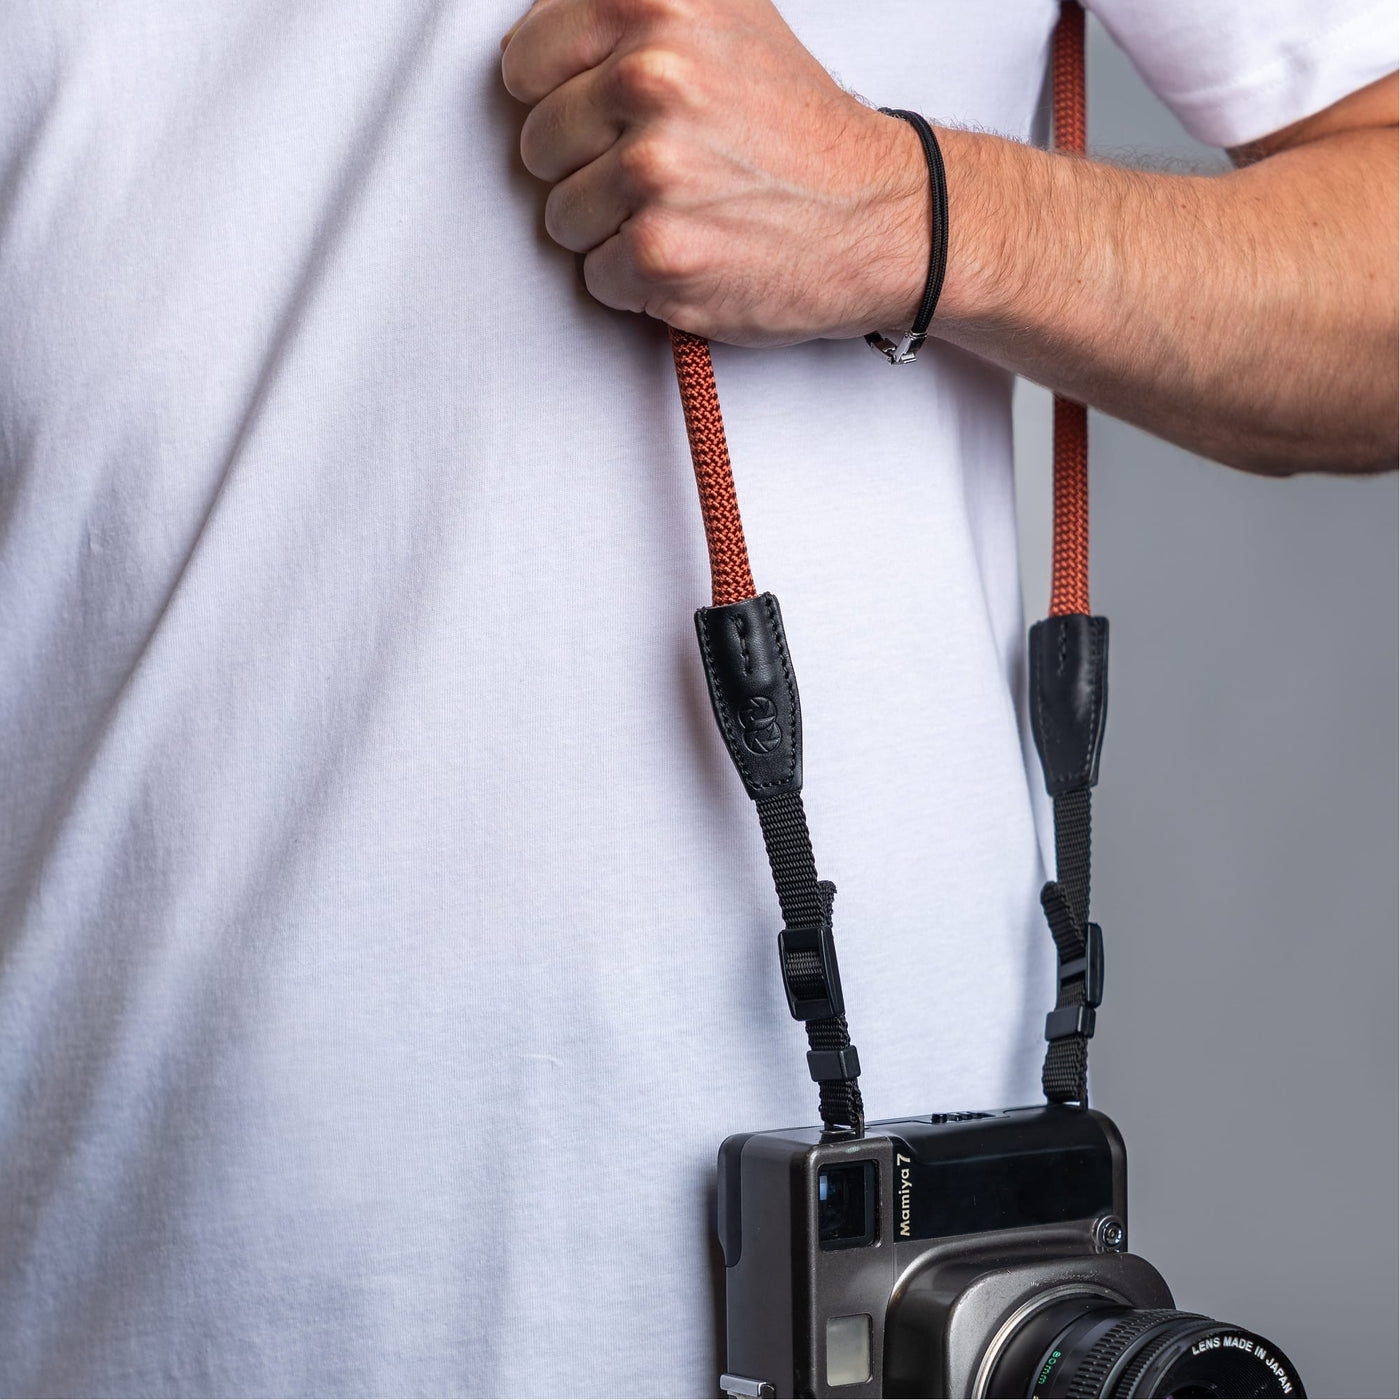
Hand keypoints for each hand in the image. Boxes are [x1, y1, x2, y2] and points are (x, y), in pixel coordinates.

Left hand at [499, 0, 928, 345]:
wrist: (878, 215)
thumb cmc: (798, 130)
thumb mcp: (723, 18)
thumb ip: (632, 17)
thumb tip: (544, 39)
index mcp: (653, 2)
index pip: (524, 63)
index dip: (558, 101)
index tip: (600, 117)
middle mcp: (651, 78)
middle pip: (537, 146)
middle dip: (587, 169)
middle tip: (661, 172)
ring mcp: (653, 171)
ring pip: (560, 217)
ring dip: (611, 229)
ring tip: (682, 211)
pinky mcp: (660, 253)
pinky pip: (595, 276)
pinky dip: (637, 280)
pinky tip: (693, 251)